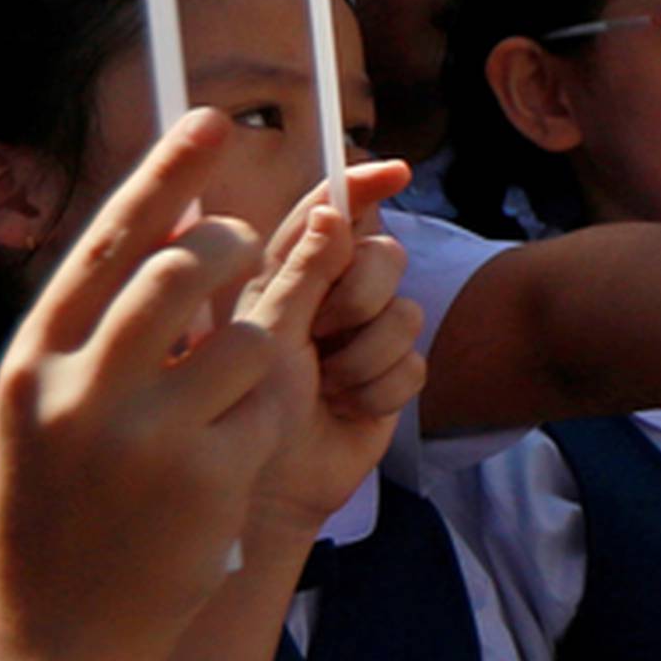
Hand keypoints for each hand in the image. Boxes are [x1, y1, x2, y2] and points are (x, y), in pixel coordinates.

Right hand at [0, 116, 307, 659]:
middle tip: (254, 246)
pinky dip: (266, 407)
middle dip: (236, 245)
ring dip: (260, 335)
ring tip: (236, 369)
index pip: (110, 239)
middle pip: (186, 268)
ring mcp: (146, 437)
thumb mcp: (51, 405)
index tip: (214, 120)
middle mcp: (82, 388)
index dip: (168, 173)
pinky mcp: (208, 481)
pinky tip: (237, 438)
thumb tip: (178, 222)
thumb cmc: (65, 504)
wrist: (61, 632)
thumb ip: (100, 325)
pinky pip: (268, 406)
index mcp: (37, 357)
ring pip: (245, 335)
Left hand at [238, 158, 428, 546]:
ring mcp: (365, 336)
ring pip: (406, 313)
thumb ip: (303, 271)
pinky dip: (381, 392)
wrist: (267, 488)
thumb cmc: (244, 408)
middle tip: (323, 333)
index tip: (395, 172)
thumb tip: (331, 211)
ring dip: (366, 357)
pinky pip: (416, 364)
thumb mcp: (267, 332)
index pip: (331, 210)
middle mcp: (332, 296)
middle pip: (384, 256)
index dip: (362, 184)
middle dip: (360, 297)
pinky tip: (348, 410)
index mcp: (289, 271)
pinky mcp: (391, 377)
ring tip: (327, 387)